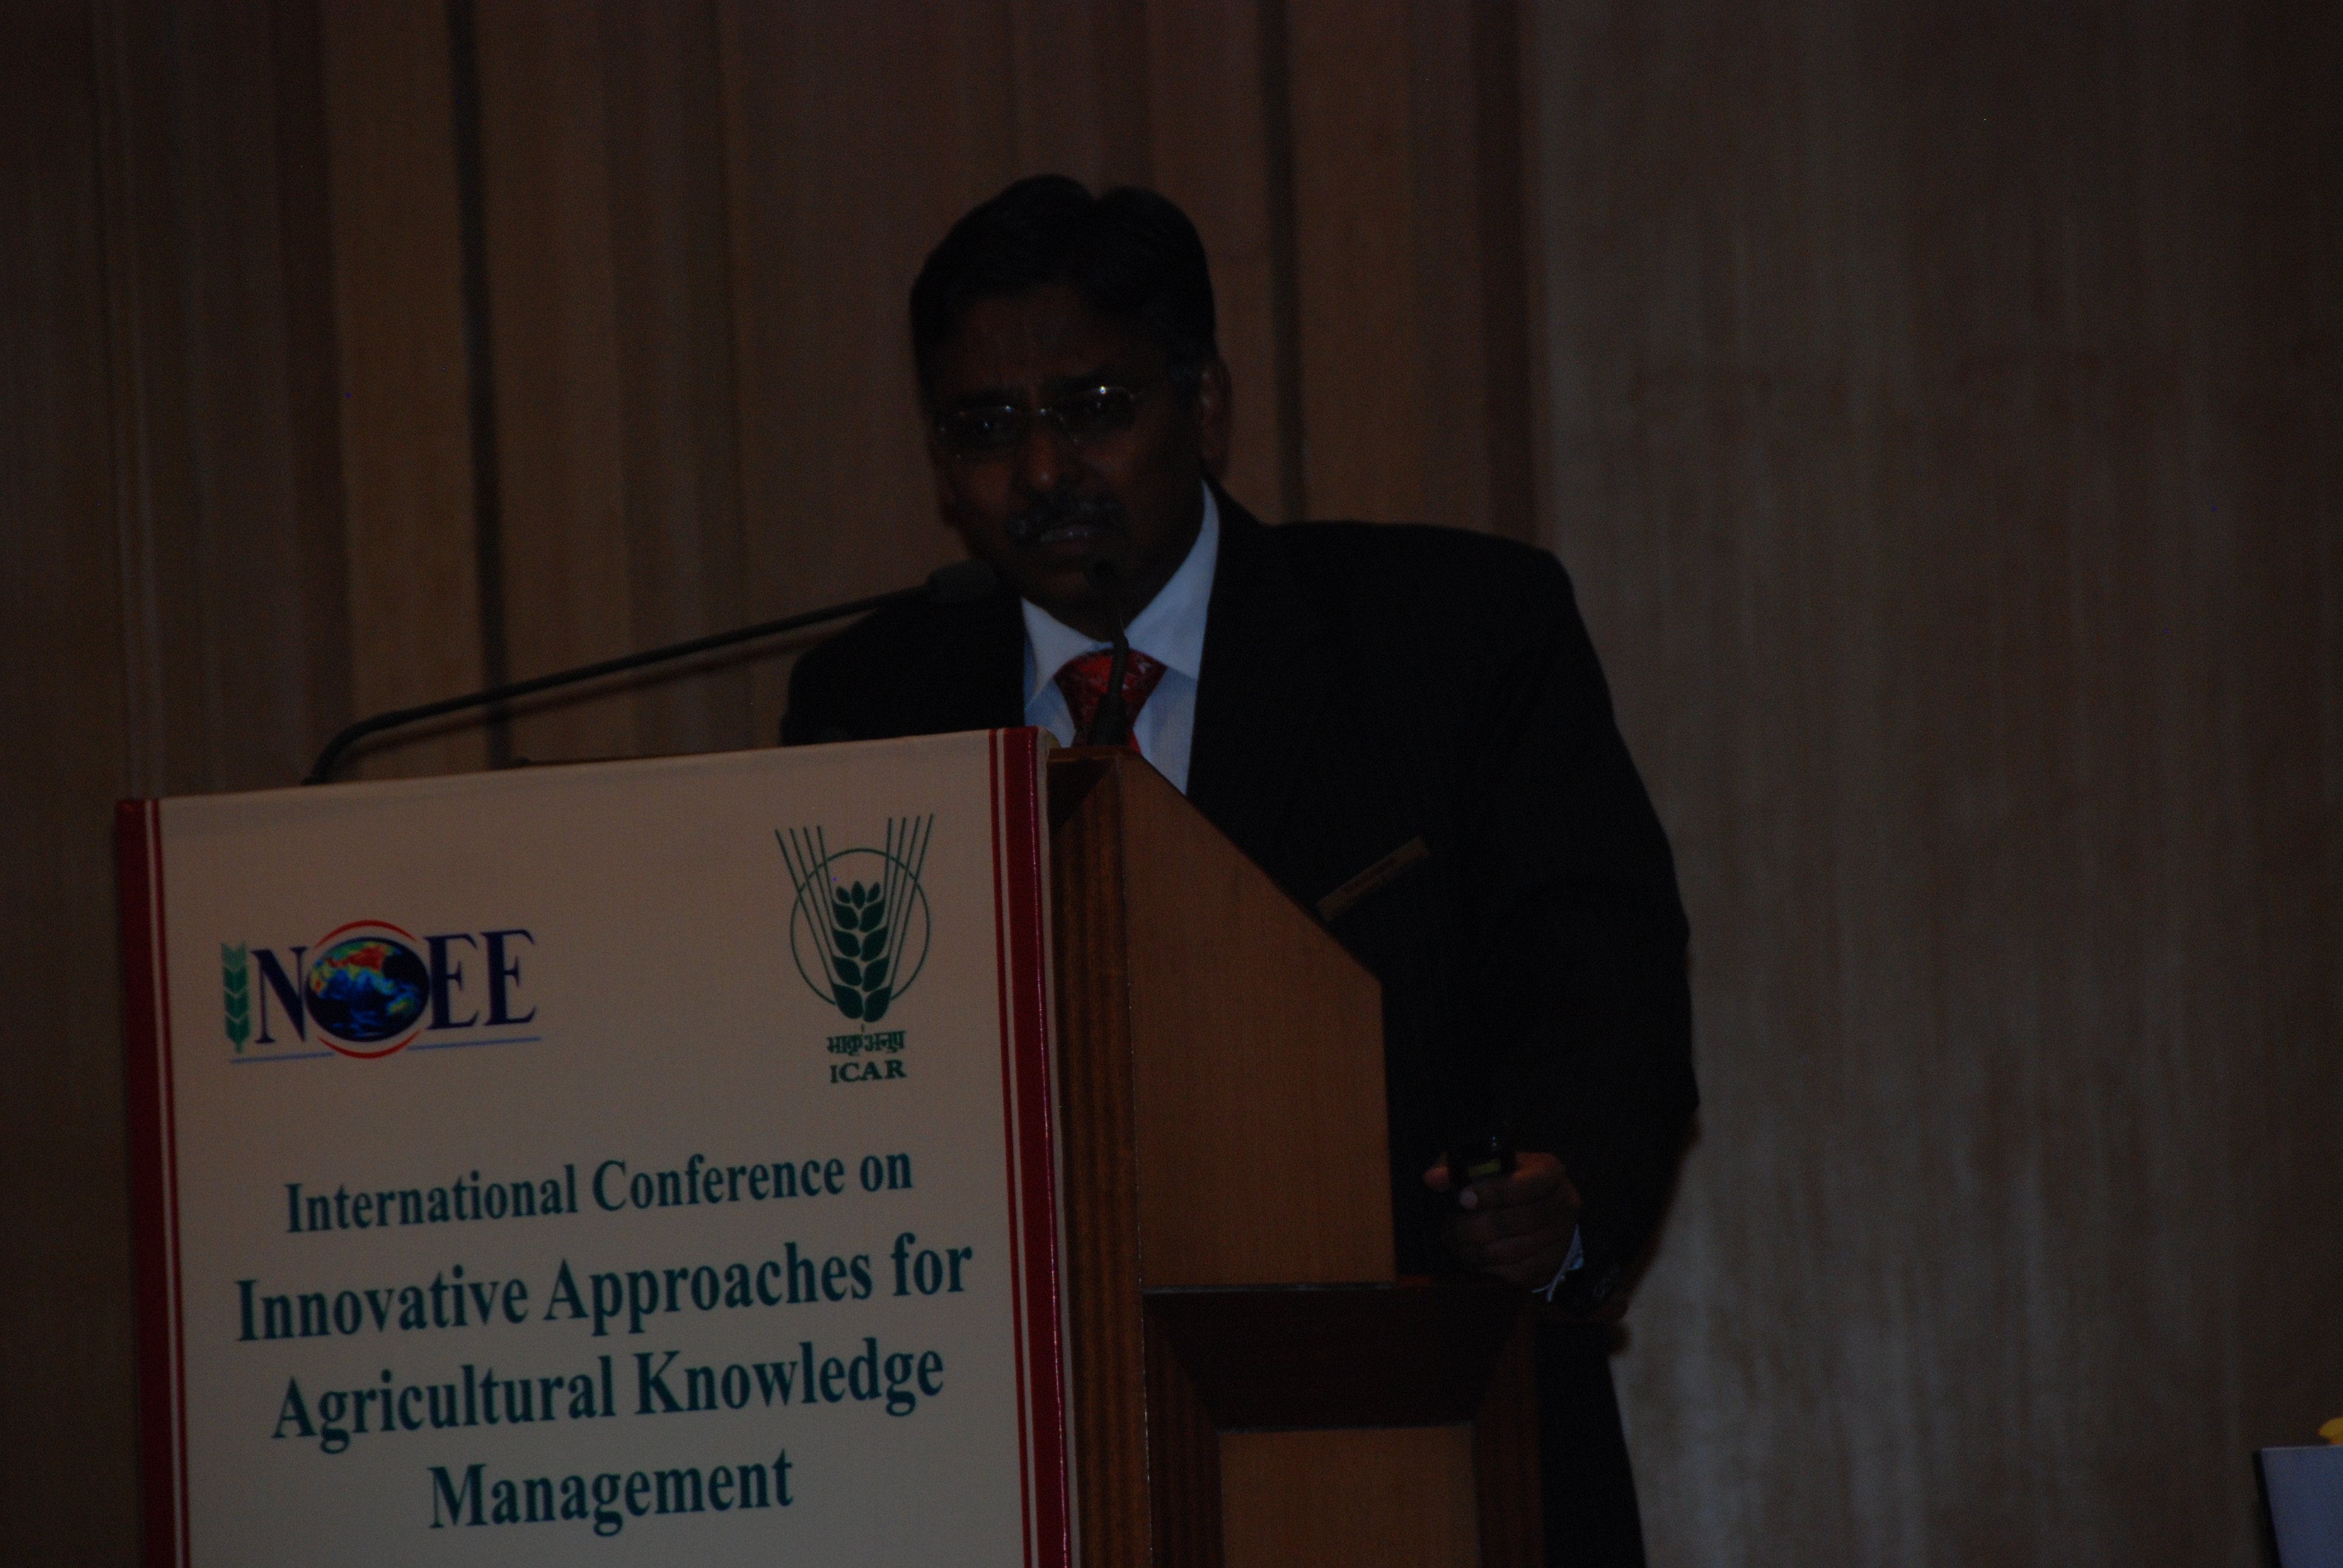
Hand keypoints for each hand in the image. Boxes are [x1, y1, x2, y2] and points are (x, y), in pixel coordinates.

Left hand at [1423, 1151, 1580, 1287]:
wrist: (1539, 1206)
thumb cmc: (1505, 1180)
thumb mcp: (1486, 1164)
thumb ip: (1456, 1167)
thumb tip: (1431, 1179)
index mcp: (1549, 1171)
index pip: (1524, 1185)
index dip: (1491, 1193)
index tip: (1462, 1198)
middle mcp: (1563, 1203)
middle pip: (1516, 1222)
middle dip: (1473, 1227)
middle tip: (1449, 1227)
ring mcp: (1562, 1237)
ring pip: (1513, 1251)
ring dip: (1475, 1251)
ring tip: (1455, 1243)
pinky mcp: (1553, 1264)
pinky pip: (1517, 1274)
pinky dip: (1489, 1269)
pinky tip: (1472, 1258)